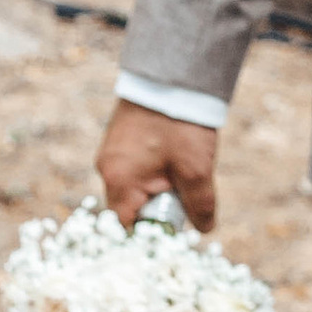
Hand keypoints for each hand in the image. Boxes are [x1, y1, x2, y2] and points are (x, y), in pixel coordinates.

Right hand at [97, 100, 218, 234]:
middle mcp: (108, 168)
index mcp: (119, 181)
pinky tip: (176, 158)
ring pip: (135, 187)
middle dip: (159, 209)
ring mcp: (112, 152)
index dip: (149, 236)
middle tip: (186, 199)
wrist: (173, 75)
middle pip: (130, 207)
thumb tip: (203, 228)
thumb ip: (199, 203)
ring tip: (183, 172)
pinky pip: (136, 168)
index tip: (171, 235)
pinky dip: (155, 171)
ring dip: (159, 188)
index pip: (125, 227)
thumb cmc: (180, 123)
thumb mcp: (196, 169)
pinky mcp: (121, 139)